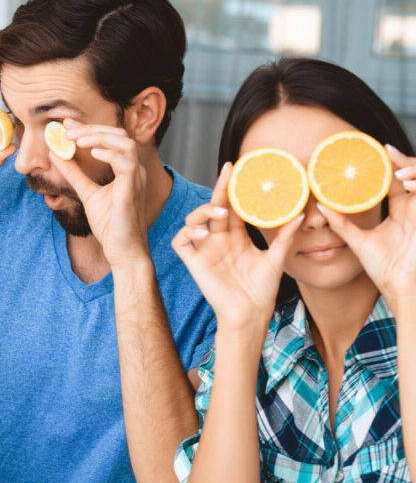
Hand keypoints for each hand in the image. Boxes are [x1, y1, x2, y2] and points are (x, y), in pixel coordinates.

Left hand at [50, 122, 148, 264]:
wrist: (122, 250)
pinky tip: (92, 154)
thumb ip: (74, 173)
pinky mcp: (132, 190)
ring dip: (99, 137)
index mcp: (125, 168)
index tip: (67, 125)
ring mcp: (135, 178)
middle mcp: (134, 169)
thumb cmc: (110, 224)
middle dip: (92, 128)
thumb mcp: (86, 192)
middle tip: (68, 131)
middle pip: (118, 135)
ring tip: (77, 140)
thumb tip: (56, 154)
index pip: (110, 138)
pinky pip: (126, 163)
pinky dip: (110, 154)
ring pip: (125, 143)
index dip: (89, 128)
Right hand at [171, 163, 302, 329]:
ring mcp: (205, 250)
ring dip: (202, 211)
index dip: (232, 188)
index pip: (232, 206)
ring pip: (193, 220)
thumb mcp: (276, 259)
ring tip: (218, 212)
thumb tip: (302, 214)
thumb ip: (285, 237)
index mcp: (236, 236)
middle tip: (227, 173)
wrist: (250, 314)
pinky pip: (181, 242)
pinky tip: (202, 234)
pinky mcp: (194, 262)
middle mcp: (218, 239)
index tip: (237, 169)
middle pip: (213, 207)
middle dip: (218, 189)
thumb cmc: (261, 290)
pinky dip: (187, 233)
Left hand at [317, 144, 415, 313]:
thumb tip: (319, 206)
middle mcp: (413, 208)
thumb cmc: (384, 268)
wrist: (401, 288)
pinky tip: (406, 184)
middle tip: (384, 150)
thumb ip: (342, 224)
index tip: (373, 150)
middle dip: (401, 160)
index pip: (393, 179)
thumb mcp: (358, 242)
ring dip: (412, 169)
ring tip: (395, 173)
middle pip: (411, 173)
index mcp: (399, 210)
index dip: (387, 164)